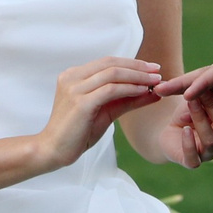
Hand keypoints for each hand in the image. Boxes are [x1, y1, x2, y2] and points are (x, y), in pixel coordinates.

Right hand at [32, 57, 163, 173]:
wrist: (54, 150)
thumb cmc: (78, 132)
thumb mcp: (105, 111)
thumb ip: (126, 100)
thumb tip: (152, 92)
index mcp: (74, 75)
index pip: (107, 61)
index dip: (132, 62)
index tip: (152, 68)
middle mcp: (72, 77)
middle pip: (111, 63)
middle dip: (138, 66)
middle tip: (158, 71)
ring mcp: (75, 88)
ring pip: (112, 74)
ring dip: (137, 76)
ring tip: (155, 81)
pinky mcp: (81, 103)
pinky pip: (110, 90)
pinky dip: (129, 88)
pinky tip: (143, 91)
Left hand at [161, 79, 212, 167]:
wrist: (168, 130)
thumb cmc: (188, 111)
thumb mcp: (198, 98)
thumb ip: (206, 93)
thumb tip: (212, 85)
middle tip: (202, 90)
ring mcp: (210, 154)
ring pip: (211, 140)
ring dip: (200, 119)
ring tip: (191, 102)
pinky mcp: (191, 162)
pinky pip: (193, 158)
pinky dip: (188, 144)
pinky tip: (185, 129)